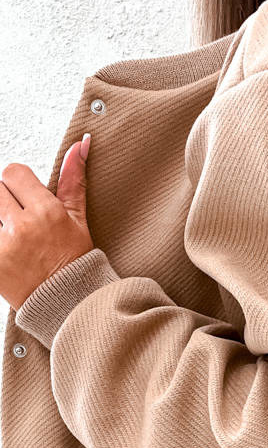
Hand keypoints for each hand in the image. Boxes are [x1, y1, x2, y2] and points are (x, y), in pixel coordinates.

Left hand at [0, 135, 94, 311]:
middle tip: (20, 223)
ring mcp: (4, 247)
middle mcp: (23, 227)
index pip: (13, 172)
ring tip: (16, 241)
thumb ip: (73, 180)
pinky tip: (11, 255)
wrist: (69, 303)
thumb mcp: (77, 218)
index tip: (27, 201)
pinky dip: (0, 245)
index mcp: (46, 211)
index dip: (19, 184)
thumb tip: (80, 144)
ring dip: (1, 224)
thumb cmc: (74, 260)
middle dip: (6, 203)